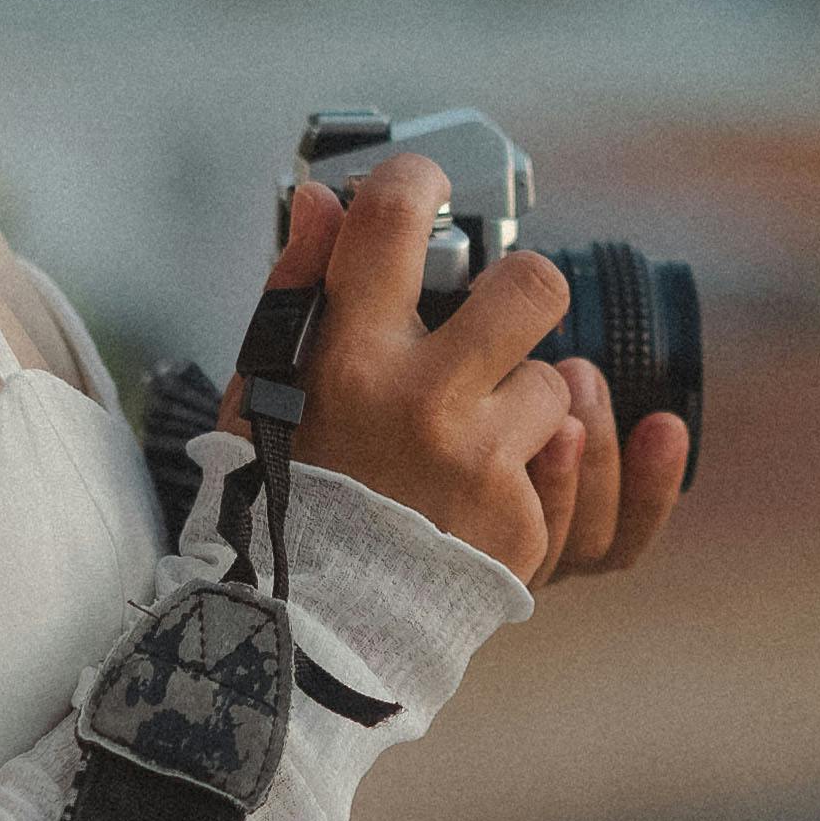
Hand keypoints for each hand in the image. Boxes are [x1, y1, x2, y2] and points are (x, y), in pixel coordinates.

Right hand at [266, 159, 691, 591]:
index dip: (416, 182)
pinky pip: (555, 465)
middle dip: (527, 289)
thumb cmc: (282, 504)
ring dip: (521, 408)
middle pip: (533, 287)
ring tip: (464, 444)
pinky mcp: (522, 521)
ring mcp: (481, 463)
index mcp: (350, 362)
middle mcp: (424, 401)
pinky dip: (526, 478)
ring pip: (552, 384)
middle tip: (501, 313)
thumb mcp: (264, 394)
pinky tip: (469, 502)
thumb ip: (297, 291)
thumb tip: (324, 201)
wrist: (312, 639)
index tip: (423, 184)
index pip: (391, 224)